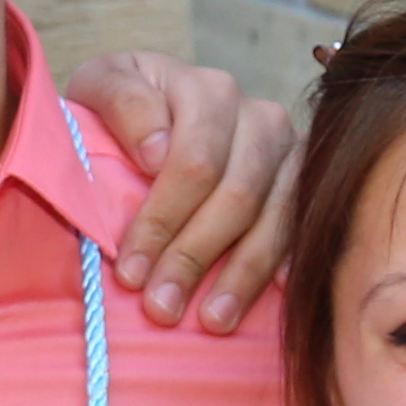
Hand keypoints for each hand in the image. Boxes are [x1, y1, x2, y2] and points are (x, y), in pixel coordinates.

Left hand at [57, 47, 302, 330]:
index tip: (130, 274)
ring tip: (212, 321)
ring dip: (242, 275)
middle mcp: (259, 116)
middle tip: (161, 309)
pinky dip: (287, 262)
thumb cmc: (119, 109)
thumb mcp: (100, 84)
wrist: (156, 109)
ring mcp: (289, 151)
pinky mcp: (305, 183)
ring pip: (273, 218)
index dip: (162, 221)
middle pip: (236, 196)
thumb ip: (123, 103)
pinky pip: (303, 227)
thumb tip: (157, 153)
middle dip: (194, 257)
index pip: (193, 163)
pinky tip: (274, 297)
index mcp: (207, 91)